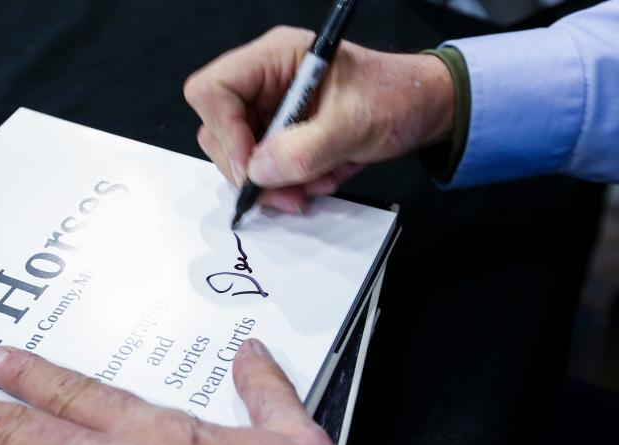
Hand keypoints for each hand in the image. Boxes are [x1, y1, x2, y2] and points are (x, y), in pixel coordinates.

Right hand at [185, 27, 454, 212]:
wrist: (422, 111)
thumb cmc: (395, 97)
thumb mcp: (355, 123)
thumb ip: (305, 150)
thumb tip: (257, 172)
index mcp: (275, 59)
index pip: (214, 90)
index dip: (223, 131)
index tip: (251, 168)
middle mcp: (263, 83)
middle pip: (217, 130)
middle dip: (250, 169)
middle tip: (285, 193)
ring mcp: (268, 111)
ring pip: (238, 158)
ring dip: (272, 184)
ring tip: (314, 186)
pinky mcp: (278, 138)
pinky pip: (262, 171)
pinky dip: (287, 186)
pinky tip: (320, 180)